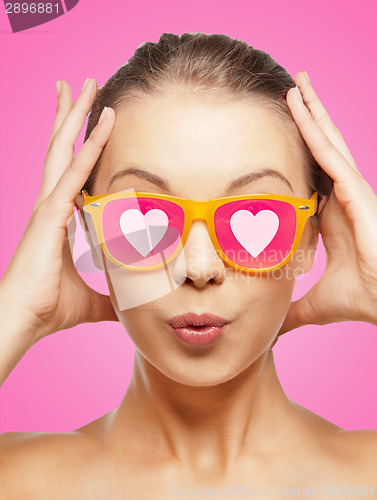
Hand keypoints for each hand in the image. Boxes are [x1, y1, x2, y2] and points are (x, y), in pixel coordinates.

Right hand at [0, 79, 117, 342]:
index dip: (78, 145)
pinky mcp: (49, 214)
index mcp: (58, 217)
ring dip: (76, 116)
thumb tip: (130, 304)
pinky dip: (90, 147)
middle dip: (70, 116)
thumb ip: (110, 295)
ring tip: (86, 85)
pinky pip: (74, 173)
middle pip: (61, 150)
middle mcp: (51, 204)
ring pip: (63, 150)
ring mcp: (48, 206)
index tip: (90, 125)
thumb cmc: (49, 308)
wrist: (22, 322)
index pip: (70, 171)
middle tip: (81, 86)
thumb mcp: (91, 299)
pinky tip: (104, 122)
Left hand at [277, 72, 376, 336]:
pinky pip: (330, 153)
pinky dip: (314, 128)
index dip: (296, 159)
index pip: (310, 180)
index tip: (275, 145)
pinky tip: (300, 104)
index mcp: (332, 218)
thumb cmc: (367, 299)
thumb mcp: (318, 303)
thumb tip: (273, 328)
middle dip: (307, 122)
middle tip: (290, 93)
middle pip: (321, 152)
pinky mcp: (358, 190)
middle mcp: (343, 198)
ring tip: (295, 84)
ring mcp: (352, 191)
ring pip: (327, 143)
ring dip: (310, 112)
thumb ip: (294, 311)